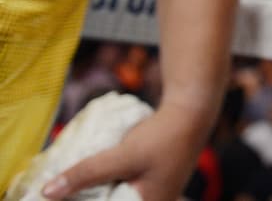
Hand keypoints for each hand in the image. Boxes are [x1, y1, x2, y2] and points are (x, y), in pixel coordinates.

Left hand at [43, 103, 208, 200]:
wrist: (190, 114)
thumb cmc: (162, 137)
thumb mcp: (122, 156)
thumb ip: (86, 173)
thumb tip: (47, 193)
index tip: (59, 195)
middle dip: (83, 197)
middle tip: (59, 188)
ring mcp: (150, 195)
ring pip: (111, 196)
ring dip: (92, 190)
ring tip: (70, 181)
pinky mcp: (147, 183)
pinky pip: (118, 189)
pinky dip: (102, 183)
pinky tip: (89, 173)